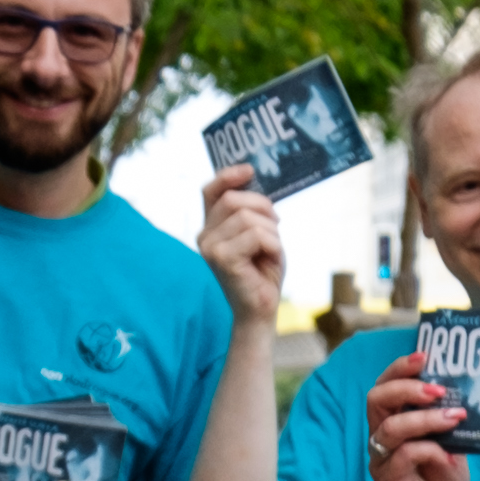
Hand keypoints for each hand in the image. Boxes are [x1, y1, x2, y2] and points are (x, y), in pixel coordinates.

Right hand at [197, 162, 282, 327]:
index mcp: (211, 228)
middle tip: (275, 230)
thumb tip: (256, 181)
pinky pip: (257, 236)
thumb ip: (251, 211)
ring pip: (249, 218)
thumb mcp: (258, 234)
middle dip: (264, 210)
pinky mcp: (222, 259)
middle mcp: (204, 236)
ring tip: (271, 252)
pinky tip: (270, 261)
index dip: (228, 175)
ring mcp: (210, 247)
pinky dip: (273, 246)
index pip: (210, 191)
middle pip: (236, 200)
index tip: (249, 170)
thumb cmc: (262, 272)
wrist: (260, 310)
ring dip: (272, 233)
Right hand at [363, 351, 470, 480]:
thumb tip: (461, 390)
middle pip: (376, 398)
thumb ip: (447, 421)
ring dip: (423, 418)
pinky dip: (428, 449)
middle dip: (405, 386)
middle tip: (438, 389)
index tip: (426, 355)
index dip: (400, 368)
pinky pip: (402, 455)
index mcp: (393, 424)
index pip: (385, 387)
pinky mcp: (387, 480)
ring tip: (453, 417)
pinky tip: (447, 456)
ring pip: (390, 426)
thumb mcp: (452, 445)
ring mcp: (381, 459)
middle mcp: (380, 439)